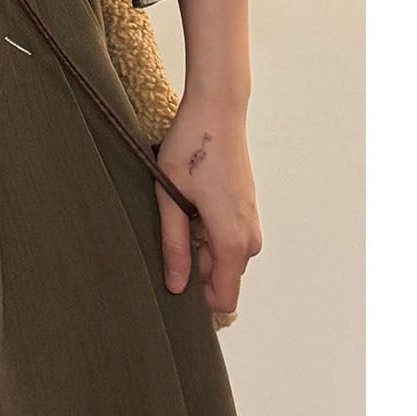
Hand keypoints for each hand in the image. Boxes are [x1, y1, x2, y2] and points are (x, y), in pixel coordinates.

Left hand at [152, 93, 262, 313]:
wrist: (218, 112)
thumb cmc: (191, 149)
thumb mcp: (170, 197)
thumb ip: (175, 245)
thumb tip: (176, 287)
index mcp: (231, 239)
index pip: (224, 299)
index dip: (198, 303)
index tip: (170, 289)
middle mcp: (248, 236)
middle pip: (221, 280)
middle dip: (194, 273)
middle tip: (166, 239)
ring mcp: (250, 222)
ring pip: (223, 258)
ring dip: (198, 250)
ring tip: (176, 215)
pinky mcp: (246, 210)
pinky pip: (226, 239)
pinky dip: (206, 234)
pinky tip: (188, 206)